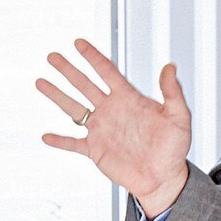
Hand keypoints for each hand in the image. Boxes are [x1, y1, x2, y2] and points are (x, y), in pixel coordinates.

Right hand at [36, 40, 192, 213]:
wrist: (164, 178)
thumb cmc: (174, 148)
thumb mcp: (179, 118)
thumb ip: (173, 93)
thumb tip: (170, 66)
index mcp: (129, 99)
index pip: (107, 72)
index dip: (93, 57)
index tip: (78, 43)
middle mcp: (111, 110)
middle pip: (85, 85)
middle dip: (68, 70)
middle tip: (52, 56)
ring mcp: (101, 130)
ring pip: (74, 108)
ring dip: (57, 96)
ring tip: (40, 82)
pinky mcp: (95, 150)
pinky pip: (73, 144)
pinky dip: (60, 141)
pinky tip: (46, 136)